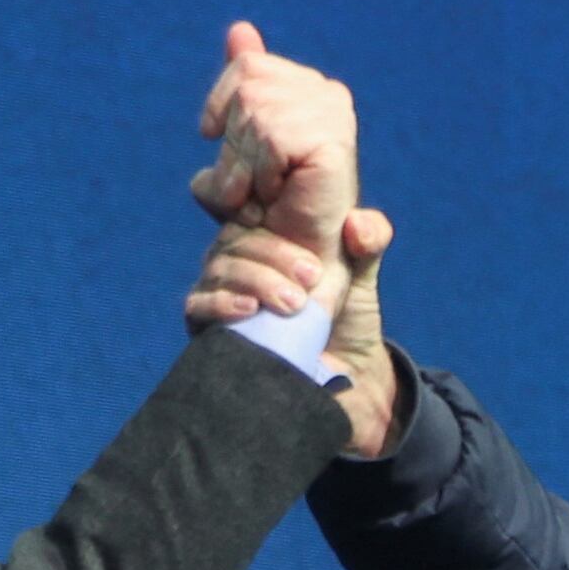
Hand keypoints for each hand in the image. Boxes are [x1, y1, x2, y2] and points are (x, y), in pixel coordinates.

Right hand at [186, 206, 401, 456]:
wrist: (344, 376)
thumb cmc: (348, 317)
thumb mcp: (363, 272)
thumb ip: (369, 240)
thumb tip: (358, 225)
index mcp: (269, 231)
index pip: (243, 196)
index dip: (256, 193)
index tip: (285, 204)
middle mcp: (241, 255)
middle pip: (233, 235)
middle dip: (274, 252)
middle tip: (314, 276)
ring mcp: (222, 288)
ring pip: (220, 267)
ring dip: (259, 280)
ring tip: (297, 304)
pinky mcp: (209, 324)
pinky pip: (199, 303)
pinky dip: (223, 303)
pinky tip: (250, 310)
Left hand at [191, 24, 359, 262]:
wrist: (292, 268)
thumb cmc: (265, 213)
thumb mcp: (240, 142)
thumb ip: (241, 86)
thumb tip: (240, 28)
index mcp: (309, 88)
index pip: (246, 67)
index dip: (222, 108)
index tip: (220, 143)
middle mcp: (329, 95)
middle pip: (246, 88)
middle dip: (233, 146)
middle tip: (250, 186)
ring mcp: (335, 116)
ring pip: (254, 112)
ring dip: (244, 166)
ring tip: (262, 195)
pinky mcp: (334, 143)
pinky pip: (270, 138)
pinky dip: (259, 174)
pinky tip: (277, 195)